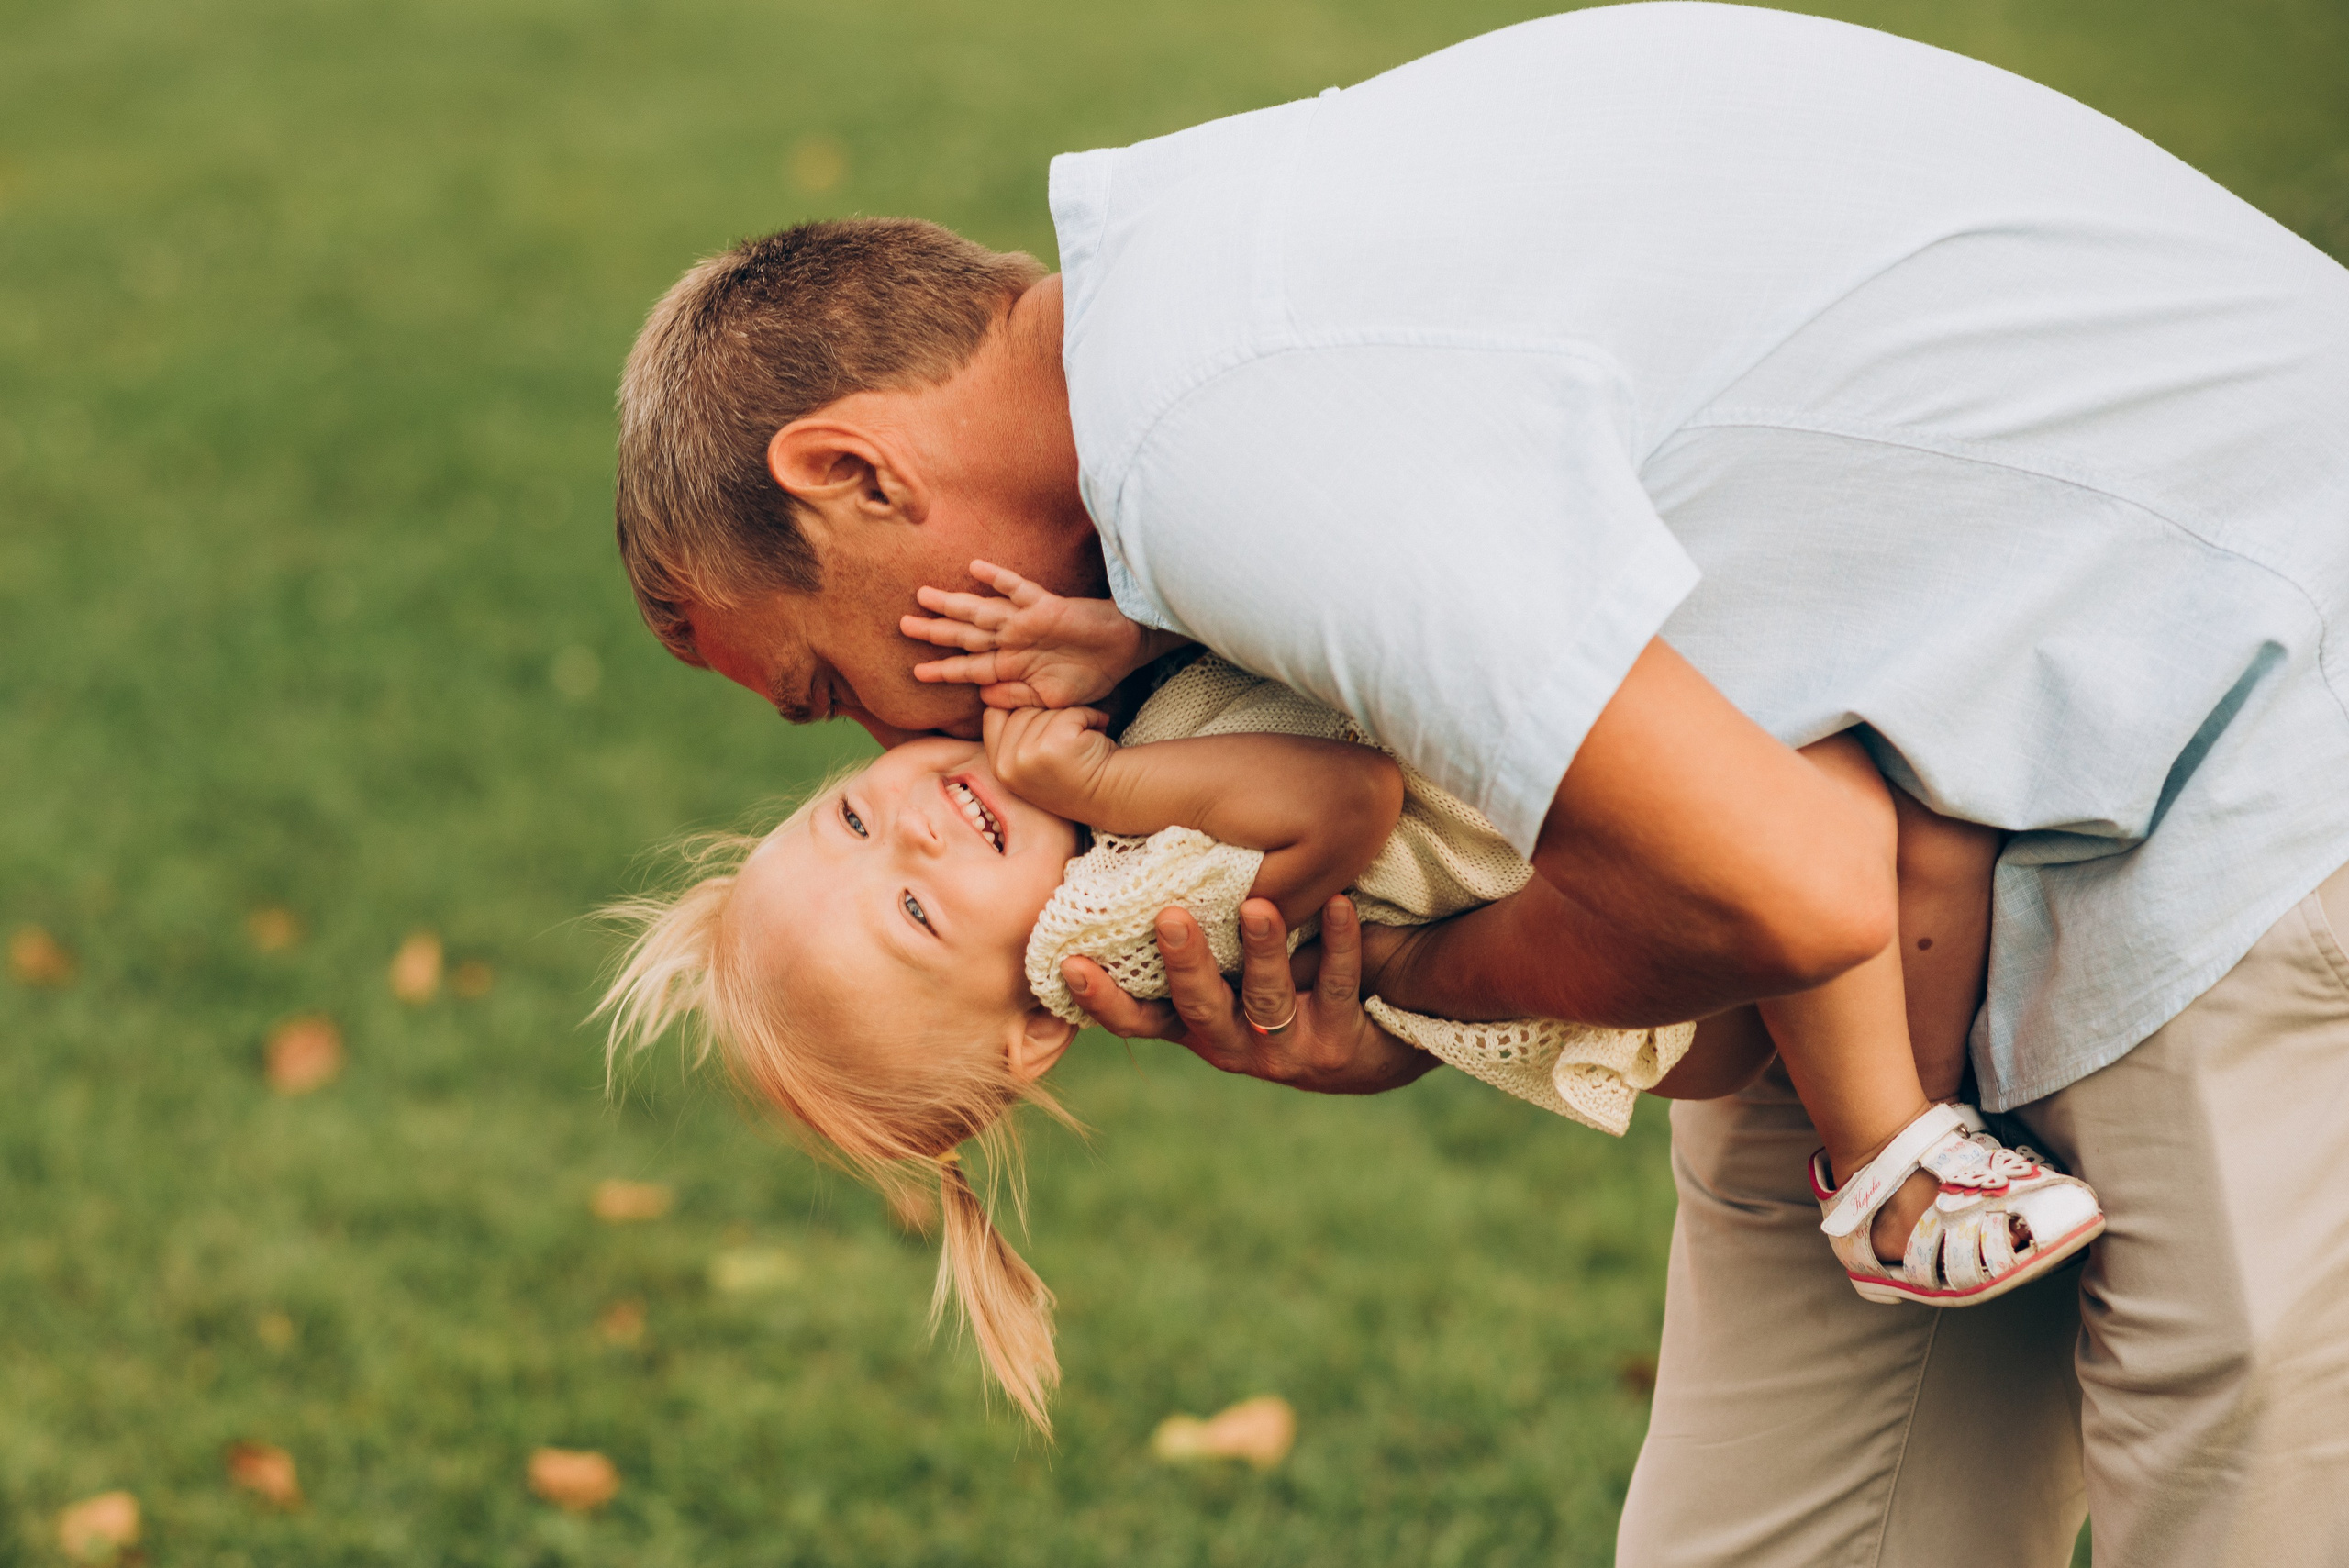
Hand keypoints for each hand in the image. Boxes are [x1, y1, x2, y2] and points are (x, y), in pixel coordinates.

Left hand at [901, 559, 1145, 709]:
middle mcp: (1013, 640)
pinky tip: (976, 567)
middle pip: (965, 634)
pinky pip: (1019, 590)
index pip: (969, 666)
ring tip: (923, 595)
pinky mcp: (1045, 607)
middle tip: (902, 624)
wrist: (1124, 649)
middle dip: (934, 630)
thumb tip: (983, 698)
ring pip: (981, 610)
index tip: (916, 671)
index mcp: (1012, 664)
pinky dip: (998, 579)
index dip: (943, 668)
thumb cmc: (1090, 674)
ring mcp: (1026, 622)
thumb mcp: (1050, 698)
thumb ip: (1016, 696)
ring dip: (952, 603)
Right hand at [982, 704, 1120, 819]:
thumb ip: (1014, 735)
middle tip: (1072, 738)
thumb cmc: (1075, 772)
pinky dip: (1091, 717)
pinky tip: (1097, 737)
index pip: (993, 714)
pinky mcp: (1053, 746)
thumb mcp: (1031, 759)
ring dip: (1074, 717)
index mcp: (999, 767)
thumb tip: (999, 689)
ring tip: (1084, 740)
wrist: (1108, 795)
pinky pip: (1070, 712)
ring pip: (1046, 709)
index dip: (1020, 709)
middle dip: (1051, 715)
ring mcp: (1028, 756)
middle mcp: (1008, 764)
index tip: (1046, 722)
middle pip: (1022, 709)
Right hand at [1061, 895, 1437, 1095]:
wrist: (1365, 1046)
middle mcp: (1232, 1043)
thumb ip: (1184, 943)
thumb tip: (1121, 869)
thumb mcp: (1225, 978)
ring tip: (1257, 906)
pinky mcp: (1339, 1042)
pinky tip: (1339, 902)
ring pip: (1267, 997)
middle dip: (1184, 963)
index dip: (1104, 998)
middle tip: (1170, 916)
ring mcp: (1285, 1048)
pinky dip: (1338, 942)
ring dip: (1261, 950)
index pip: (1139, 1018)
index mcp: (1195, 1025)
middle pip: (1199, 1006)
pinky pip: (1336, 984)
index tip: (1072, 964)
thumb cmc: (1277, 988)